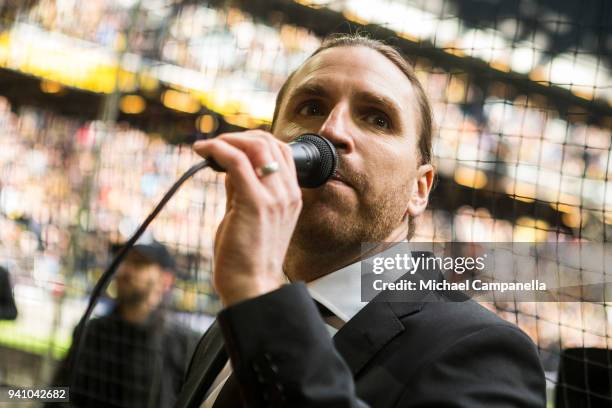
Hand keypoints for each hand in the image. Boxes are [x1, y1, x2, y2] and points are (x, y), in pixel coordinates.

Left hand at [193, 130, 301, 305]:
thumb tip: (228, 165)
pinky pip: (237, 163)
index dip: (254, 140)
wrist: (251, 286)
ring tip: (206, 147)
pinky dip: (218, 150)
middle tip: (215, 144)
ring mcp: (274, 198)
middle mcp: (287, 193)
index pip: (281, 150)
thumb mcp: (249, 214)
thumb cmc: (246, 256)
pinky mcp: (255, 203)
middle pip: (269, 142)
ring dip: (227, 140)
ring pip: (255, 147)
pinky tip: (203, 152)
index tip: (230, 145)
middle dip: (239, 136)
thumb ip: (242, 188)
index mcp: (291, 196)